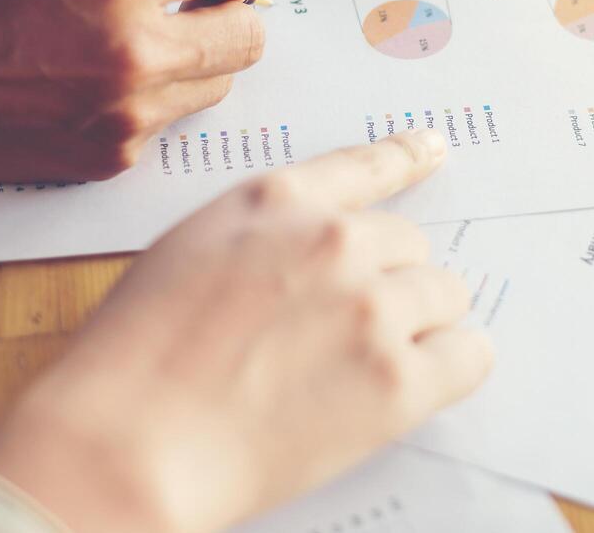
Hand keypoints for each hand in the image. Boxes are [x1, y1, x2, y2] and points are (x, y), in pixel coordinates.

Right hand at [0, 0, 263, 180]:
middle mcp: (135, 49)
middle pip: (248, 36)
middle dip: (226, 15)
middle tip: (191, 9)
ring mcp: (127, 112)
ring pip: (215, 84)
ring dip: (192, 61)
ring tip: (133, 46)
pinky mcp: (111, 157)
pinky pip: (166, 122)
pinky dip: (148, 102)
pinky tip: (94, 85)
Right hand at [0, 131, 491, 532]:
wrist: (125, 445)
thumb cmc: (133, 359)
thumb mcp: (189, 251)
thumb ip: (263, 237)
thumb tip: (312, 254)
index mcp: (278, 201)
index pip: (365, 167)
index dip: (407, 158)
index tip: (434, 149)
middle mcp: (335, 242)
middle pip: (410, 245)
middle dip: (388, 282)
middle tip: (345, 331)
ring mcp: (372, 309)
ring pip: (445, 296)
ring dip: (418, 326)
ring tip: (360, 368)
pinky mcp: (397, 381)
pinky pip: (468, 356)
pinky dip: (451, 367)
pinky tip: (416, 386)